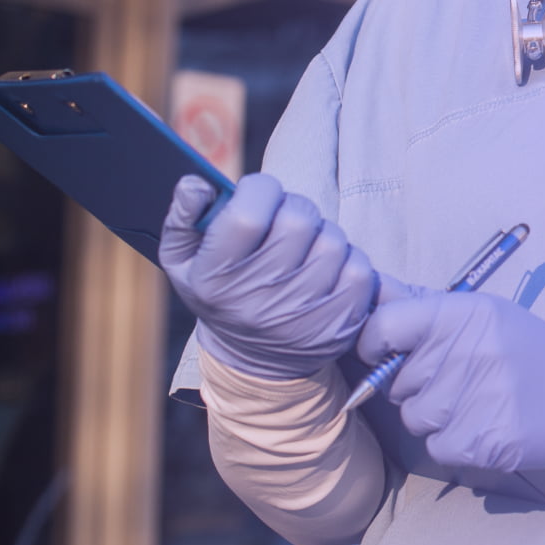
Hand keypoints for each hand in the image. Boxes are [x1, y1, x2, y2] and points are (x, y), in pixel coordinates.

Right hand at [159, 173, 376, 381]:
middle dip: (293, 208)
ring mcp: (302, 316)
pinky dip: (347, 262)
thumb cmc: (221, 294)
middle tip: (282, 221)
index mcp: (215, 279)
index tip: (258, 192)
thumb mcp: (184, 261)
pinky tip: (325, 272)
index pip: (248, 215)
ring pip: (333, 241)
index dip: (259, 190)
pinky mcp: (339, 325)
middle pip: (298, 220)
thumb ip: (184, 216)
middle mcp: (258, 300)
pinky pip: (359, 269)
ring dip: (321, 235)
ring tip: (302, 250)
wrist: (255, 360)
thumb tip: (196, 183)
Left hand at [358, 278, 544, 473]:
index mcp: (461, 315)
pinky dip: (454, 440)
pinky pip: (436, 445)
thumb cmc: (522, 347)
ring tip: (474, 401)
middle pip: (395, 382)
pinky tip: (485, 423)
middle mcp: (464, 354)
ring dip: (435, 415)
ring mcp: (471, 401)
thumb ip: (421, 306)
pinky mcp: (478, 442)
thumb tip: (368, 287)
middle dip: (417, 383)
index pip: (383, 327)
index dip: (375, 343)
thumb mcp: (480, 313)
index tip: (389, 351)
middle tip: (458, 376)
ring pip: (413, 417)